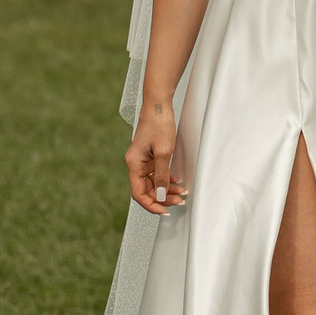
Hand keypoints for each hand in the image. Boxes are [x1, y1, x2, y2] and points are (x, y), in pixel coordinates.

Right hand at [126, 95, 184, 213]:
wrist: (159, 104)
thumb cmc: (159, 124)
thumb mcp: (163, 152)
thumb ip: (162, 175)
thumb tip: (161, 196)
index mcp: (134, 165)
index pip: (139, 194)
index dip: (151, 205)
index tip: (165, 211)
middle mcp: (136, 165)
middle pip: (146, 190)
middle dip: (162, 198)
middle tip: (179, 200)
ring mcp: (143, 161)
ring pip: (153, 183)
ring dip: (166, 189)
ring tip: (181, 193)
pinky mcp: (150, 156)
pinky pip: (157, 174)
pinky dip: (167, 179)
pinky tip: (177, 181)